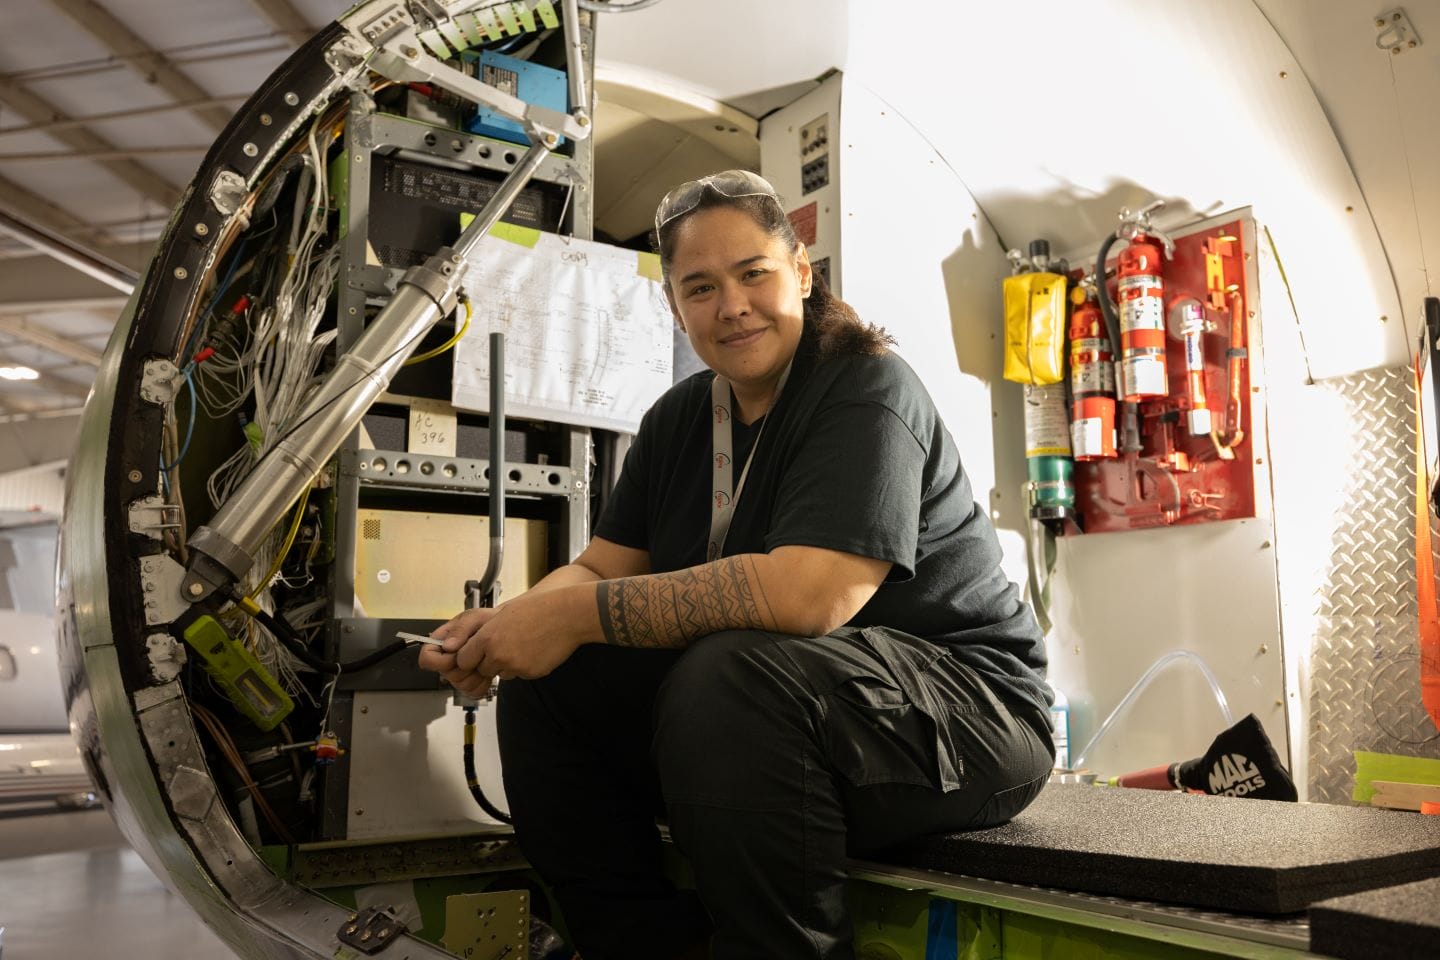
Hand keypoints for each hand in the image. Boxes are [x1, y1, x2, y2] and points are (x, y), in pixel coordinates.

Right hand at [417, 606, 498, 696]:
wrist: (507, 631)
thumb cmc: (489, 621)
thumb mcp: (475, 617)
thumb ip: (461, 628)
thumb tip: (447, 646)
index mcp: (441, 642)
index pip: (427, 658)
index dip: (440, 661)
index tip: (457, 655)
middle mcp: (447, 659)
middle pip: (446, 675)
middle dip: (465, 667)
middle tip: (479, 654)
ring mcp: (459, 672)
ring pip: (461, 685)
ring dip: (476, 675)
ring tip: (485, 660)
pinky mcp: (472, 682)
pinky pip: (473, 691)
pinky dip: (484, 684)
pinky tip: (489, 670)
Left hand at [453, 589, 586, 688]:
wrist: (566, 615)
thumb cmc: (538, 609)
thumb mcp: (503, 613)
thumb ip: (484, 632)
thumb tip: (472, 644)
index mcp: (487, 638)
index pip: (464, 661)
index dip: (470, 658)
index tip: (475, 654)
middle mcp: (497, 654)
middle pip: (482, 670)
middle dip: (489, 662)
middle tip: (505, 646)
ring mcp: (514, 666)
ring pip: (502, 673)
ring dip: (508, 665)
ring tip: (524, 644)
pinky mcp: (529, 673)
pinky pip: (520, 674)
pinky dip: (525, 666)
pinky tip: (534, 650)